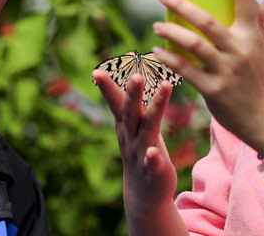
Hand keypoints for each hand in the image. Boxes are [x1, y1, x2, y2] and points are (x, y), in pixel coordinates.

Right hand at [92, 70, 178, 216]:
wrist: (143, 193)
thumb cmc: (142, 149)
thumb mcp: (136, 124)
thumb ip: (134, 102)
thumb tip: (133, 72)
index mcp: (126, 124)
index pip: (116, 102)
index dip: (108, 86)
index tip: (97, 70)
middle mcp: (130, 137)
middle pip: (130, 113)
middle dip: (132, 94)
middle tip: (136, 75)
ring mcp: (140, 154)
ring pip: (147, 130)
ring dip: (155, 109)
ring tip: (165, 88)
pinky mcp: (153, 171)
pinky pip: (152, 164)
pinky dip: (152, 158)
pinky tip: (153, 153)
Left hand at [152, 0, 263, 149]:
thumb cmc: (257, 76)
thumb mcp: (261, 46)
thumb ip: (256, 21)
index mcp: (253, 33)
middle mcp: (241, 49)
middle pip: (208, 20)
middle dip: (181, 4)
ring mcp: (227, 70)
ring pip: (194, 44)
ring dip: (171, 32)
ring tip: (156, 24)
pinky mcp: (213, 89)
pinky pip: (186, 70)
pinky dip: (169, 59)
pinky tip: (157, 51)